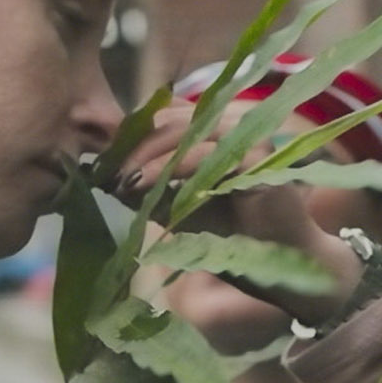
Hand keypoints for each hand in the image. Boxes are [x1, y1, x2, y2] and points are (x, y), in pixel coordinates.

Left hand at [103, 102, 360, 327]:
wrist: (281, 263)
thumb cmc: (231, 235)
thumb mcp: (177, 207)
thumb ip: (149, 188)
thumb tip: (106, 176)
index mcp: (217, 133)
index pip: (168, 119)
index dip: (132, 133)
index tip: (101, 156)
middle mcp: (234, 128)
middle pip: (172, 122)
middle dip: (134, 145)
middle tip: (107, 171)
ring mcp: (247, 139)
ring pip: (185, 134)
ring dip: (146, 155)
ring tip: (122, 179)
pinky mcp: (256, 159)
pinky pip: (204, 156)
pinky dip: (168, 168)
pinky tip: (141, 184)